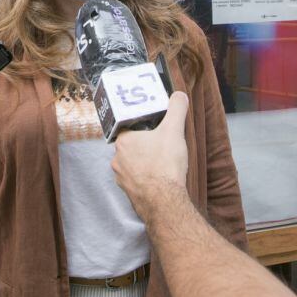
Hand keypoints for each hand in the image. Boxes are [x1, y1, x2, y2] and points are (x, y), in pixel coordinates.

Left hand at [111, 92, 189, 211]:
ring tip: (162, 162)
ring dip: (144, 163)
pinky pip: (137, 181)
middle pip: (131, 146)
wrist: (165, 202)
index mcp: (123, 141)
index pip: (129, 127)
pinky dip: (146, 179)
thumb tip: (179, 95)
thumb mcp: (174, 130)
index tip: (154, 128)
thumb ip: (176, 109)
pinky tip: (159, 178)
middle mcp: (117, 160)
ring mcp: (122, 178)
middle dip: (145, 144)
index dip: (142, 126)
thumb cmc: (165, 165)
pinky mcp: (129, 193)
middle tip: (161, 143)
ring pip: (132, 164)